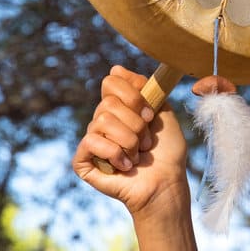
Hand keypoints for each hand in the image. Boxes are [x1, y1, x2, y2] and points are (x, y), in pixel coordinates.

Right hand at [73, 66, 189, 216]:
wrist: (166, 182)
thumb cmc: (167, 151)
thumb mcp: (161, 112)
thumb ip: (143, 88)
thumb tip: (115, 68)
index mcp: (120, 108)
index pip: (111, 82)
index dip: (133, 95)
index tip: (149, 113)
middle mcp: (102, 121)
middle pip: (108, 102)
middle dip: (135, 123)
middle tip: (146, 141)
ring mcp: (91, 141)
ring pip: (102, 120)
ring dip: (129, 140)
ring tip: (137, 155)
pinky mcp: (82, 161)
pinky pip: (91, 141)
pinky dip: (114, 153)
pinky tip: (125, 165)